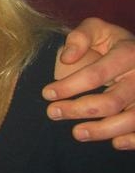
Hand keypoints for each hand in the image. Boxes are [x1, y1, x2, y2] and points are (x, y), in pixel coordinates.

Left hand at [44, 18, 134, 148]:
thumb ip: (79, 37)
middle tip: (52, 113)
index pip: (96, 74)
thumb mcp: (97, 29)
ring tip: (77, 133)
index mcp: (128, 54)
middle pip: (111, 101)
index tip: (47, 94)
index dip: (70, 86)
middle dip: (78, 109)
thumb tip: (66, 58)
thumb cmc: (112, 42)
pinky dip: (133, 140)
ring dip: (102, 130)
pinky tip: (114, 143)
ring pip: (131, 120)